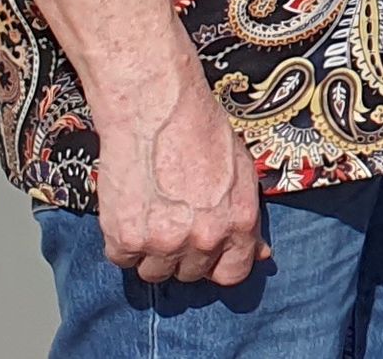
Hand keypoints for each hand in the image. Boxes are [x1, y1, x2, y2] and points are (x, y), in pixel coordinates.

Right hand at [92, 66, 267, 285]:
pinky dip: (124, 241)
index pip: (233, 274)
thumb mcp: (241, 170)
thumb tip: (259, 252)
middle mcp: (203, 239)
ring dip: (153, 251)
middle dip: (185, 251)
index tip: (210, 252)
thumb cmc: (201, 129)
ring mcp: (162, 243)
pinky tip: (133, 208)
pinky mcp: (125, 239)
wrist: (156, 108)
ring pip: (155, 272)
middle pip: (191, 273)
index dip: (220, 263)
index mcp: (238, 222)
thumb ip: (245, 216)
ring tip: (154, 211)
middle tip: (176, 217)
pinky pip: (122, 259)